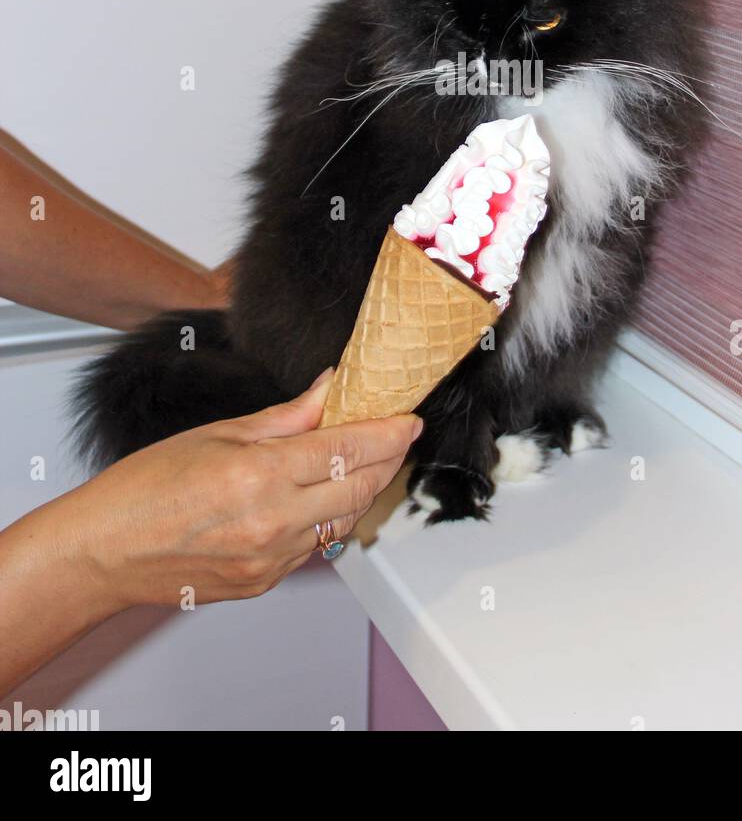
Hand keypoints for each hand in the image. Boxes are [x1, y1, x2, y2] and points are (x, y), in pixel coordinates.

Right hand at [63, 371, 420, 610]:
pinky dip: (326, 518)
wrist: (106, 551)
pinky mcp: (265, 582)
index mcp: (261, 474)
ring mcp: (272, 558)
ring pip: (343, 519)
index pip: (348, 448)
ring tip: (363, 462)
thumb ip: (287, 416)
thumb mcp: (220, 433)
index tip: (408, 420)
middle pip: (359, 487)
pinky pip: (314, 546)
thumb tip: (330, 388)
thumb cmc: (147, 487)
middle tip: (396, 436)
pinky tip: (319, 497)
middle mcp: (273, 521)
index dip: (387, 433)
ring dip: (361, 489)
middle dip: (387, 459)